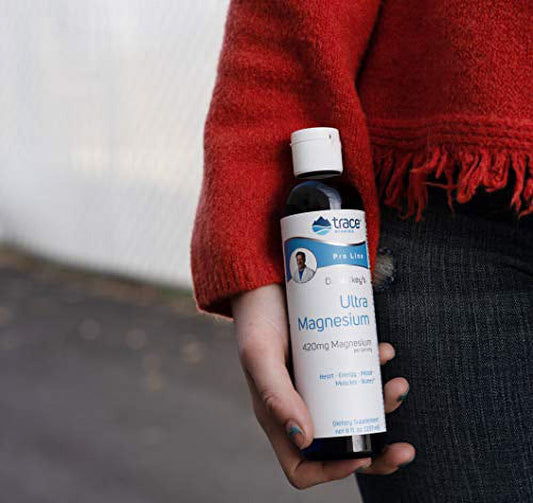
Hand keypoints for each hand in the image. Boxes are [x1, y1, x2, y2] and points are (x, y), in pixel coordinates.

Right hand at [232, 283, 414, 489]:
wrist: (266, 279)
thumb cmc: (257, 318)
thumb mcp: (260, 355)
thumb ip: (276, 396)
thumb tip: (307, 440)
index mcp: (279, 415)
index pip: (303, 466)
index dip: (332, 472)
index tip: (360, 457)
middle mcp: (302, 404)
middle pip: (340, 446)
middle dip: (377, 452)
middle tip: (405, 448)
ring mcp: (320, 382)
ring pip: (357, 409)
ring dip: (384, 404)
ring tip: (398, 383)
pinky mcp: (333, 357)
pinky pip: (360, 372)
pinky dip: (377, 367)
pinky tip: (384, 351)